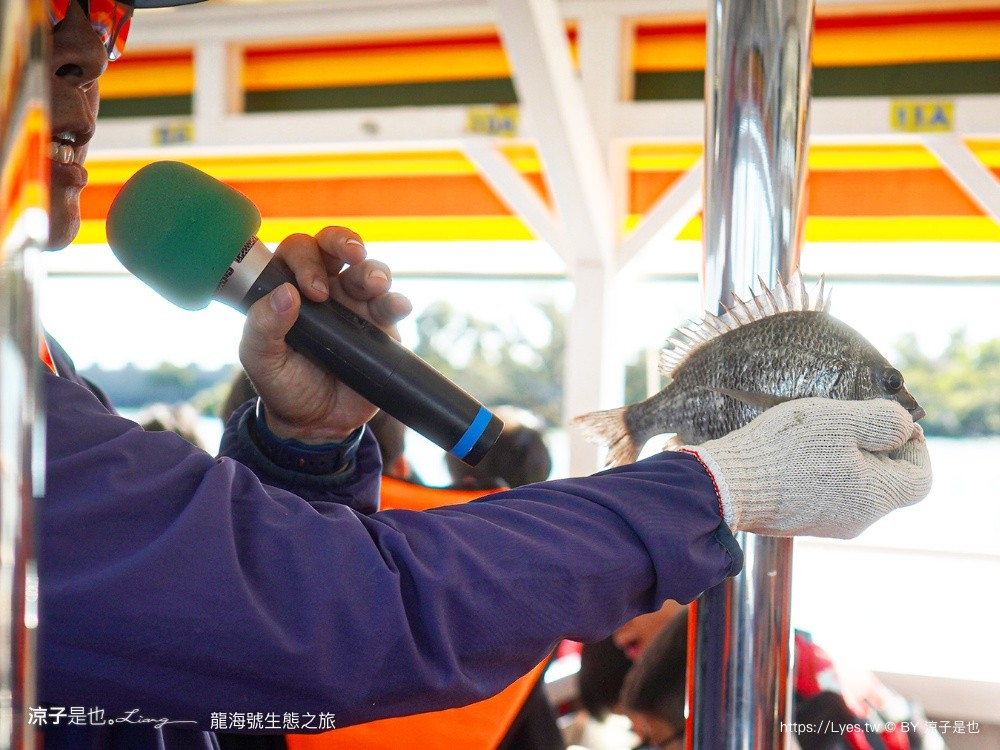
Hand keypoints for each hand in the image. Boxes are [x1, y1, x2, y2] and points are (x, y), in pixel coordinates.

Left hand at [239, 227, 411, 442]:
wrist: (316, 424)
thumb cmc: (282, 385)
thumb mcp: (260, 359)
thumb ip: (262, 326)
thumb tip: (285, 294)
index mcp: (290, 288)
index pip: (298, 252)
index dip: (306, 260)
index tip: (311, 291)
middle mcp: (324, 289)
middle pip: (336, 247)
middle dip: (345, 242)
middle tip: (352, 253)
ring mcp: (354, 306)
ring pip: (369, 272)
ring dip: (374, 271)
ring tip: (375, 285)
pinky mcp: (380, 328)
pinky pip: (392, 305)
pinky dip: (397, 302)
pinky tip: (397, 306)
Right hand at [680, 398, 931, 537]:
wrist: (727, 486)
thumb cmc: (783, 450)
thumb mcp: (839, 420)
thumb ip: (881, 420)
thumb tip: (904, 427)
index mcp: (875, 497)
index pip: (920, 478)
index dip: (915, 446)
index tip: (894, 422)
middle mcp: (858, 519)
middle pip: (888, 483)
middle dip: (877, 450)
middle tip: (850, 422)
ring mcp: (829, 525)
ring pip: (857, 489)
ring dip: (848, 461)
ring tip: (819, 437)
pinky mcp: (802, 523)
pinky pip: (829, 496)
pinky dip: (824, 473)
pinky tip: (798, 456)